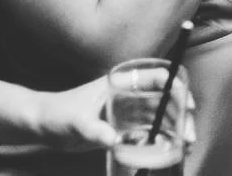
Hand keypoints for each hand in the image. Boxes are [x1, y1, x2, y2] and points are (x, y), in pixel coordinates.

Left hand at [43, 67, 197, 151]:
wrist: (42, 126)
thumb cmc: (57, 113)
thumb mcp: (76, 121)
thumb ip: (94, 130)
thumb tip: (113, 140)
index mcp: (121, 82)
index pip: (157, 77)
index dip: (176, 87)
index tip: (187, 105)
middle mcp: (128, 96)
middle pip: (165, 100)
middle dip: (181, 115)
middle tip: (189, 136)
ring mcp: (126, 113)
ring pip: (160, 118)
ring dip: (174, 130)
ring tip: (185, 147)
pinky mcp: (122, 129)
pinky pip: (147, 134)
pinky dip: (160, 142)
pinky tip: (168, 154)